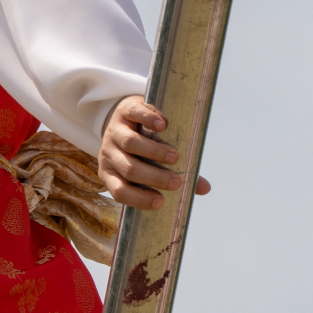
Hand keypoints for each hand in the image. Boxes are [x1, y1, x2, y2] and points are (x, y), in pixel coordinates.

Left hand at [97, 95, 212, 209]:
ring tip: (175, 157)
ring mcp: (114, 132)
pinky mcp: (122, 111)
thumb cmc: (142, 150)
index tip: (161, 201)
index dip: (138, 199)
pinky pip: (133, 115)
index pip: (119, 191)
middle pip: (129, 168)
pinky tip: (164, 126)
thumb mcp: (153, 166)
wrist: (128, 117)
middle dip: (154, 177)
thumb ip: (174, 177)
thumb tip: (204, 188)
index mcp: (111, 173)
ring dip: (154, 151)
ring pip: (130, 143)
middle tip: (176, 181)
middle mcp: (108, 154)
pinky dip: (148, 119)